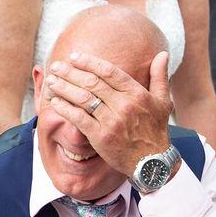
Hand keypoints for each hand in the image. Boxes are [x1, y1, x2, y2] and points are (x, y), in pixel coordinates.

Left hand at [46, 50, 172, 175]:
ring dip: (64, 88)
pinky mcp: (101, 136)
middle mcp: (124, 105)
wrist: (152, 162)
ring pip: (83, 98)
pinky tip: (56, 102)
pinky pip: (79, 118)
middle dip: (71, 72)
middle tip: (57, 66)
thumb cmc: (156, 130)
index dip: (89, 62)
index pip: (109, 72)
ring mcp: (111, 121)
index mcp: (137, 93)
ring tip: (52, 81)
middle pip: (92, 83)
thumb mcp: (163, 101)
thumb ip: (160, 76)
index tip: (74, 56)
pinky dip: (65, 108)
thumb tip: (163, 54)